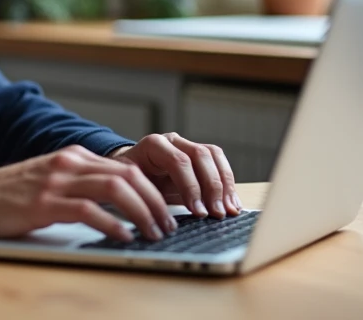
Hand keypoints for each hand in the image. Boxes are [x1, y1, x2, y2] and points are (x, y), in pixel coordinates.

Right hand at [0, 145, 177, 241]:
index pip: (127, 167)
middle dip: (156, 202)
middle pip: (129, 175)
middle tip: (168, 225)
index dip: (153, 190)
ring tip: (154, 233)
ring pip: (116, 190)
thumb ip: (82, 183)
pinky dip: (113, 225)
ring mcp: (57, 182)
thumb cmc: (12, 195)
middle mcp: (70, 163)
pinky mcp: (45, 204)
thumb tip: (121, 203)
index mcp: (75, 157)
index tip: (166, 212)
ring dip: (143, 213)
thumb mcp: (52, 180)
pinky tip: (124, 237)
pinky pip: (89, 211)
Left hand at [111, 132, 241, 218]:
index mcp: (152, 146)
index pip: (178, 161)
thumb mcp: (133, 189)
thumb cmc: (130, 183)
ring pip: (214, 156)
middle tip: (217, 213)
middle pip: (201, 155)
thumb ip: (148, 199)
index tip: (198, 212)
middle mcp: (172, 141)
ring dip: (225, 185)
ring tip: (229, 210)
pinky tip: (232, 204)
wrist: (130, 173)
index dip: (191, 186)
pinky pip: (219, 164)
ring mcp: (187, 145)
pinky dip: (228, 185)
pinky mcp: (199, 156)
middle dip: (212, 187)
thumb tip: (165, 222)